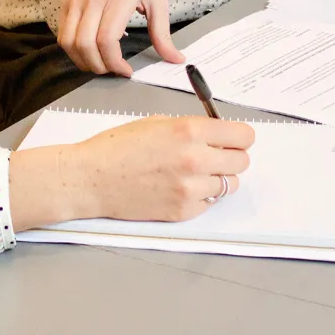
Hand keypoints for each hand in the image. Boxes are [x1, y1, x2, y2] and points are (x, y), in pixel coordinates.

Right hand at [7, 117, 254, 229]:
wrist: (91, 178)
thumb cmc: (117, 147)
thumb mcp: (157, 123)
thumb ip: (192, 128)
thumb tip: (218, 135)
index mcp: (189, 131)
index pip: (244, 136)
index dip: (239, 137)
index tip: (233, 140)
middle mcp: (195, 159)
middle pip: (242, 162)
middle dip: (230, 157)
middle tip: (214, 157)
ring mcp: (190, 188)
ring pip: (229, 185)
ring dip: (216, 179)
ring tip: (192, 174)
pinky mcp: (183, 211)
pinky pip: (209, 203)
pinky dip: (200, 197)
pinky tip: (178, 188)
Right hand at [59, 0, 183, 76]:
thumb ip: (163, 33)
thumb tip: (175, 59)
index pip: (107, 39)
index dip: (114, 62)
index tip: (126, 70)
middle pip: (85, 44)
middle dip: (98, 66)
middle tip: (112, 70)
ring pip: (69, 42)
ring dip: (82, 61)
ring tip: (99, 64)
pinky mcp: (66, 1)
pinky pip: (62, 33)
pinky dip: (73, 49)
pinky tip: (88, 51)